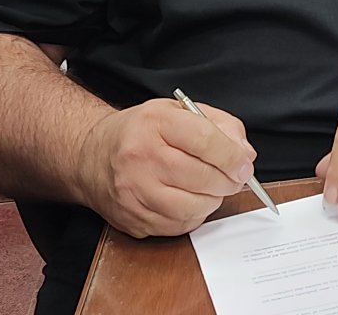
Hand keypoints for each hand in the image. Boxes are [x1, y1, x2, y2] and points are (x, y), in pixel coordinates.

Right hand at [74, 98, 256, 237]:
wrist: (92, 156)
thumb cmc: (141, 133)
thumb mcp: (179, 112)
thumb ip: (219, 126)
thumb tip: (244, 155)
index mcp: (155, 123)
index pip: (207, 141)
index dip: (234, 156)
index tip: (245, 164)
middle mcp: (140, 157)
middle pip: (203, 177)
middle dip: (228, 181)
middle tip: (234, 178)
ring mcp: (133, 192)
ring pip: (193, 207)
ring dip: (212, 200)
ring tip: (210, 188)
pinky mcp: (132, 218)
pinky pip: (178, 225)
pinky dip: (193, 216)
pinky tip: (188, 200)